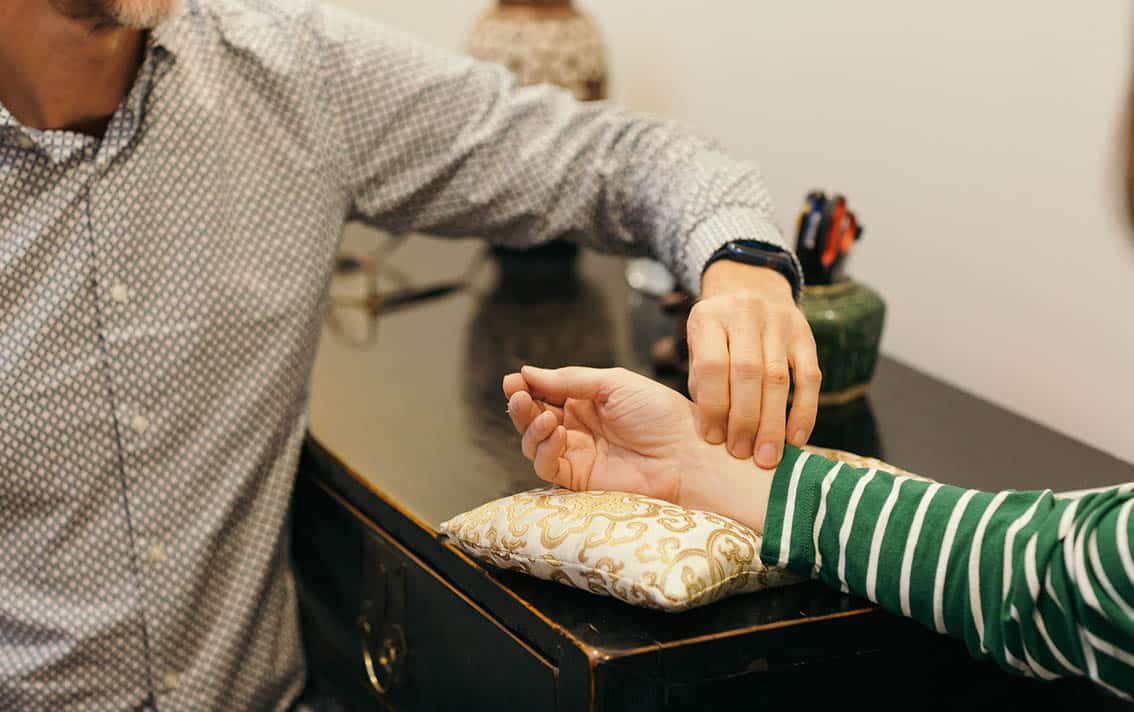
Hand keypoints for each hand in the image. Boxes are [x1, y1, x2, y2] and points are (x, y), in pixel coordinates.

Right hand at [502, 366, 773, 532]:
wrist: (686, 455)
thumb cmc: (659, 414)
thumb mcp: (613, 384)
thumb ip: (569, 380)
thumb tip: (526, 372)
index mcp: (587, 400)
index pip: (545, 392)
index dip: (527, 386)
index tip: (515, 379)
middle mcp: (578, 427)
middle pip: (533, 417)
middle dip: (521, 405)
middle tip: (517, 394)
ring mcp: (577, 454)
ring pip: (534, 442)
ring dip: (530, 426)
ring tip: (545, 416)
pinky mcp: (578, 479)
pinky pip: (546, 466)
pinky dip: (543, 449)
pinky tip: (557, 433)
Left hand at [693, 261, 820, 468]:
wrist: (749, 287)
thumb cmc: (717, 333)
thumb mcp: (698, 347)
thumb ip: (702, 384)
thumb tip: (713, 434)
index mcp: (708, 317)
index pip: (712, 365)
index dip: (713, 406)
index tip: (713, 439)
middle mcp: (744, 314)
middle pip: (748, 373)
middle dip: (745, 420)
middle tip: (743, 454)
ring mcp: (779, 322)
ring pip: (779, 378)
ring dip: (773, 423)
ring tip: (767, 457)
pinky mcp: (805, 334)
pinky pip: (810, 377)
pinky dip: (804, 411)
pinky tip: (796, 439)